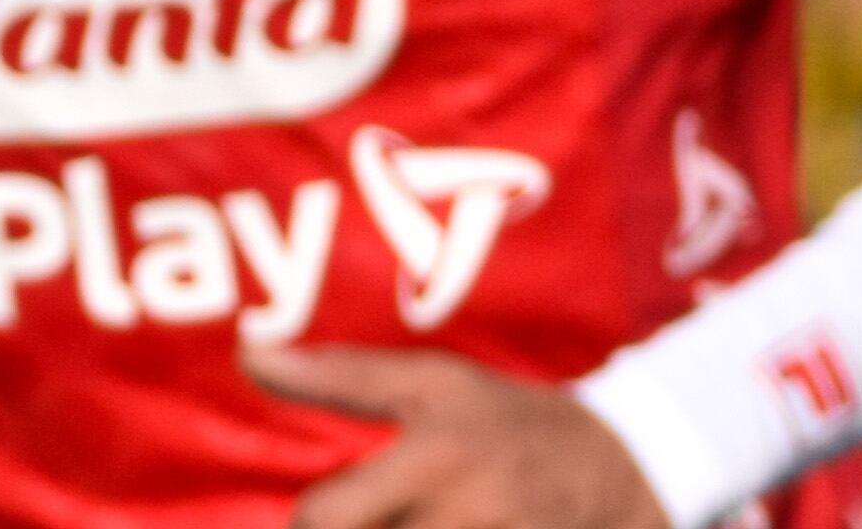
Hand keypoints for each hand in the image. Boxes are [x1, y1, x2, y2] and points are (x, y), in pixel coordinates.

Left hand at [244, 344, 669, 528]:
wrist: (614, 482)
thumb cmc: (505, 424)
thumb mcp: (435, 383)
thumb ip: (339, 375)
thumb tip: (248, 350)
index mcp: (435, 459)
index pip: (320, 518)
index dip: (315, 517)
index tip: (341, 504)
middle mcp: (462, 518)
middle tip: (387, 509)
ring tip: (414, 517)